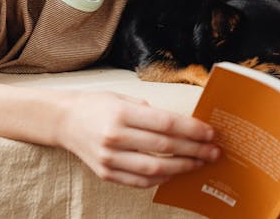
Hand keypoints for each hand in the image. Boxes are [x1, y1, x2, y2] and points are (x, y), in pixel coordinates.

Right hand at [56, 91, 220, 187]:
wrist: (65, 120)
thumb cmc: (99, 105)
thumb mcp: (124, 97)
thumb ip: (152, 111)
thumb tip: (185, 124)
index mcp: (122, 112)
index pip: (165, 123)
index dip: (192, 129)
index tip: (210, 132)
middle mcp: (115, 136)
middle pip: (164, 146)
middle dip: (194, 150)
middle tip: (214, 152)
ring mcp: (109, 158)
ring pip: (154, 168)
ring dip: (182, 167)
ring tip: (199, 164)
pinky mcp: (106, 173)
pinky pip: (139, 181)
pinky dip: (160, 178)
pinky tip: (174, 172)